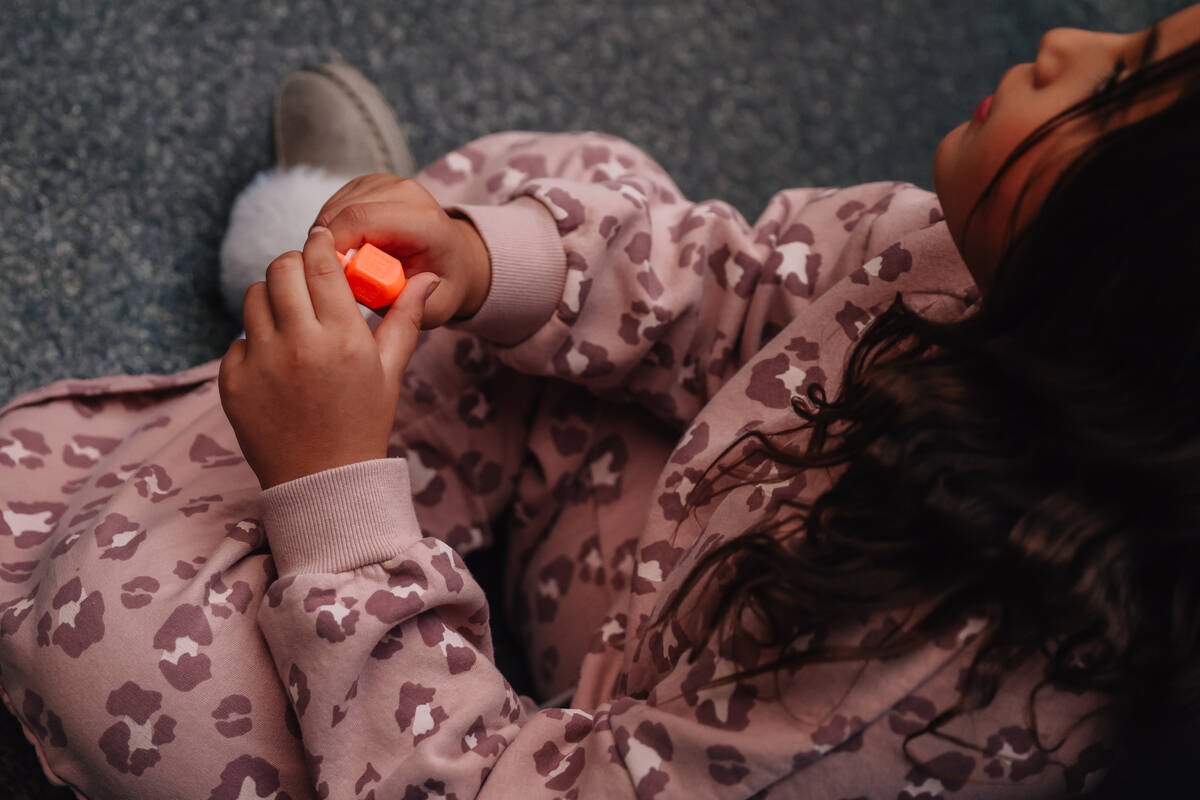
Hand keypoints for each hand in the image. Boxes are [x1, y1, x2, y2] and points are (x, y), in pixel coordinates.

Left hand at [218, 227, 440, 488]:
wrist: (324, 482)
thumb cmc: (363, 423)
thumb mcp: (390, 371)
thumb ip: (406, 317)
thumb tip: (429, 278)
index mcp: (343, 339)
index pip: (321, 264)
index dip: (320, 244)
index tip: (321, 240)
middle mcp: (299, 345)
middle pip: (281, 269)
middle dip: (294, 265)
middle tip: (305, 277)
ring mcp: (261, 364)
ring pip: (253, 297)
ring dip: (272, 298)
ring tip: (291, 318)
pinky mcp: (233, 383)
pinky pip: (238, 340)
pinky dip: (256, 342)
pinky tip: (277, 363)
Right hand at [314, 174, 490, 325]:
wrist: (455, 260)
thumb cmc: (445, 284)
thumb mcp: (432, 308)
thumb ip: (398, 300)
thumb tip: (358, 281)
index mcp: (424, 221)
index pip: (360, 219)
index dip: (335, 248)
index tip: (332, 277)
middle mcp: (405, 193)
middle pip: (341, 213)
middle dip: (330, 250)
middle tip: (342, 279)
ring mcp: (385, 183)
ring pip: (332, 210)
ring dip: (330, 243)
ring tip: (353, 268)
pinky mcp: (368, 184)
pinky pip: (333, 207)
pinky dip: (333, 233)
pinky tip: (353, 251)